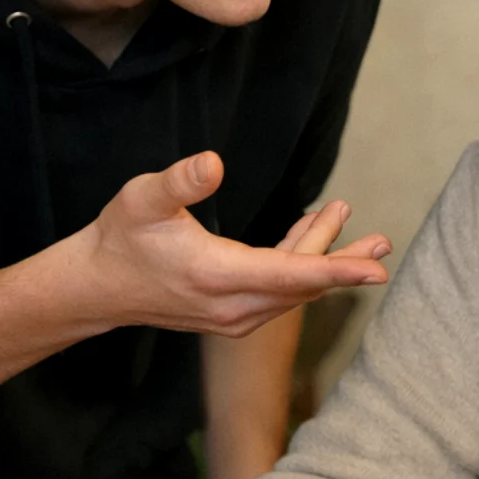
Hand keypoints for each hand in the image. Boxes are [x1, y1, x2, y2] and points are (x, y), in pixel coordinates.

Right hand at [78, 151, 391, 337]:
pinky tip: (310, 231)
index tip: (377, 269)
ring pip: (292, 288)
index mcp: (218, 275)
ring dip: (322, 256)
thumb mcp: (143, 199)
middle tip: (383, 240)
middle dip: (344, 261)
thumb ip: (180, 182)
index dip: (338, 270)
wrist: (95, 287)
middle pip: (303, 285)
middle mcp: (232, 305)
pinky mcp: (231, 314)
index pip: (291, 276)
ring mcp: (233, 315)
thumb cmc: (120, 237)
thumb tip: (214, 162)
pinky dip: (298, 263)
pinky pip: (277, 290)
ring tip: (350, 220)